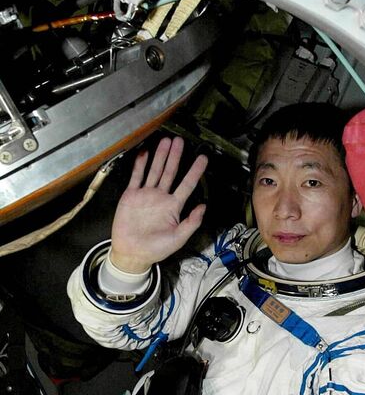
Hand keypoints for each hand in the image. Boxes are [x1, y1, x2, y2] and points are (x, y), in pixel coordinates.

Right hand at [111, 136, 207, 272]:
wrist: (132, 253)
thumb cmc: (156, 249)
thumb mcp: (178, 238)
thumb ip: (191, 222)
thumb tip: (204, 207)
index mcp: (173, 206)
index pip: (187, 184)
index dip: (195, 171)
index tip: (203, 158)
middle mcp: (161, 197)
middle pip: (170, 172)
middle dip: (175, 156)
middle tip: (180, 141)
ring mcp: (146, 195)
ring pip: (155, 170)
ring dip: (160, 156)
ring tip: (166, 141)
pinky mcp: (131, 195)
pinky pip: (136, 177)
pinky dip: (140, 165)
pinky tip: (145, 152)